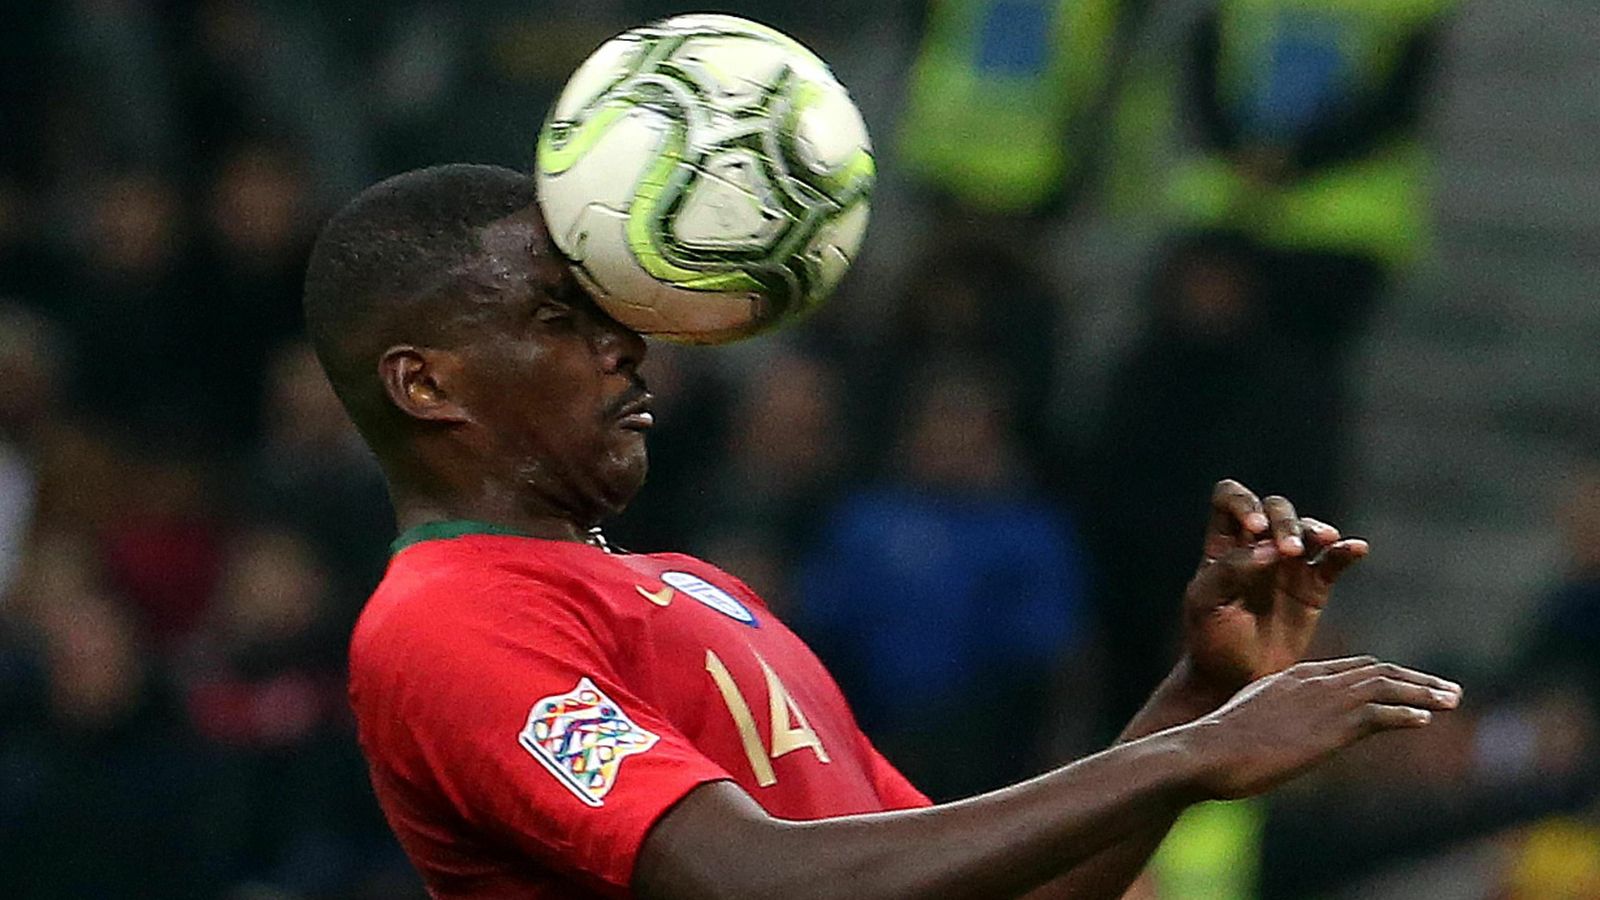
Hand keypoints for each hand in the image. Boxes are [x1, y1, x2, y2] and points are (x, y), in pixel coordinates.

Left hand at [1182, 480, 1368, 692]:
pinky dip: (1346, 550)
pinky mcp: (1314, 587)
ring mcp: (1288, 565)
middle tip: (1288, 550)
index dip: (1242, 502)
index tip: (1253, 529)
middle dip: (1284, 521)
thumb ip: (1230, 570)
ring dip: (1314, 530)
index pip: (1230, 498)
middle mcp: (1256, 547)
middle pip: (1274, 509)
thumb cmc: (1211, 640)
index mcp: (1222, 545)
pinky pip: (1334, 560)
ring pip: (1306, 529)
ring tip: (1324, 541)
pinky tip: (1356, 549)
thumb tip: (1268, 548)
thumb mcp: (1206, 603)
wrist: (1235, 681)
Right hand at [1182, 656, 1462, 799]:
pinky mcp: (1334, 726)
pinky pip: (1381, 714)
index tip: (1407, 683)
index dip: (1384, 674)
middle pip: (1376, 671)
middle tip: (1447, 689)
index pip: (1350, 668)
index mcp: (1294, 677)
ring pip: (1387, 687)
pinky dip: (1407, 714)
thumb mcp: (1249, 720)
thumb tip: (1279, 736)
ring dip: (1424, 692)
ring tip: (1451, 699)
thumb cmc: (1218, 743)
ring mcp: (1325, 701)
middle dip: (1415, 679)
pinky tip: (1425, 720)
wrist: (1209, 750)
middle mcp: (1314, 681)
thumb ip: (1274, 719)